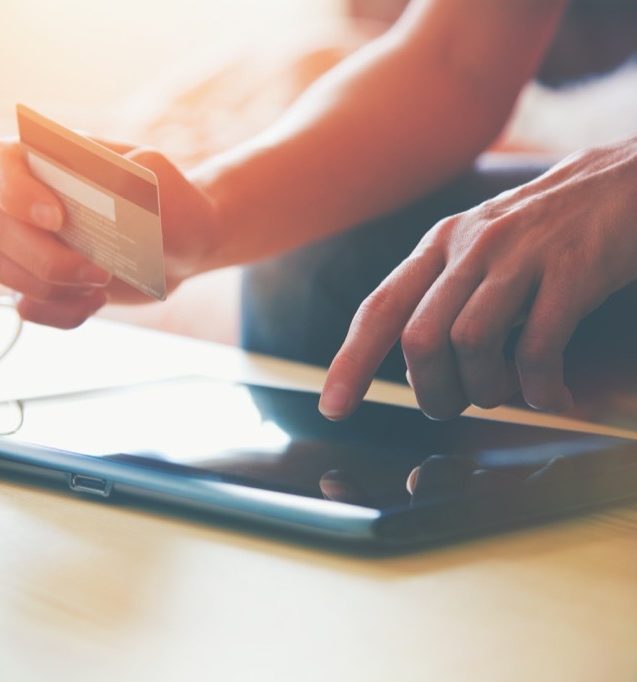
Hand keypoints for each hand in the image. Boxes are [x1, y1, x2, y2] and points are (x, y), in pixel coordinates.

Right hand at [0, 137, 220, 328]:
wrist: (182, 243)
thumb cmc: (169, 203)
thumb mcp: (163, 179)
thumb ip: (136, 174)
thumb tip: (108, 186)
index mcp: (47, 159)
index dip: (12, 189)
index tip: (56, 218)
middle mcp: (24, 199)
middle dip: (43, 258)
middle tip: (99, 271)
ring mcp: (25, 244)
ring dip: (46, 286)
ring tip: (100, 284)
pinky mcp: (36, 283)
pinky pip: (24, 305)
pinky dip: (60, 311)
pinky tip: (97, 300)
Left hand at [320, 135, 636, 419]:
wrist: (624, 181)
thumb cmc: (544, 233)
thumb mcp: (479, 251)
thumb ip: (442, 298)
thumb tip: (417, 369)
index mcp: (438, 245)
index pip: (379, 309)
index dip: (351, 362)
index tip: (333, 408)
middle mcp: (470, 247)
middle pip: (420, 339)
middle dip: (430, 391)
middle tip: (451, 407)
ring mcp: (520, 257)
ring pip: (469, 344)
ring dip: (484, 391)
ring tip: (504, 395)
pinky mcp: (572, 271)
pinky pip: (538, 348)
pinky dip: (540, 388)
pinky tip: (551, 395)